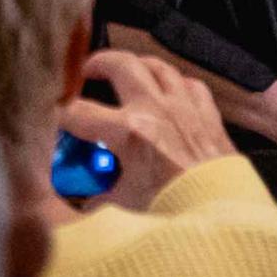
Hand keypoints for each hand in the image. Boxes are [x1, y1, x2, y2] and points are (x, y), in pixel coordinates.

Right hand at [59, 45, 235, 202]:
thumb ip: (98, 200)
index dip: (60, 112)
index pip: (80, 113)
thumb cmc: (175, 211)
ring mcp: (185, 107)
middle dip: (97, 63)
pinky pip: (190, 84)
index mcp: (130, 132)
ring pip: (157, 66)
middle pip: (120, 64)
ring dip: (137, 64)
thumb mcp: (125, 208)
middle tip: (86, 71)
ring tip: (124, 70)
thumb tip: (86, 204)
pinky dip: (176, 83)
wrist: (224, 213)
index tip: (53, 115)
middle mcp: (156, 110)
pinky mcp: (208, 115)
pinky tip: (170, 90)